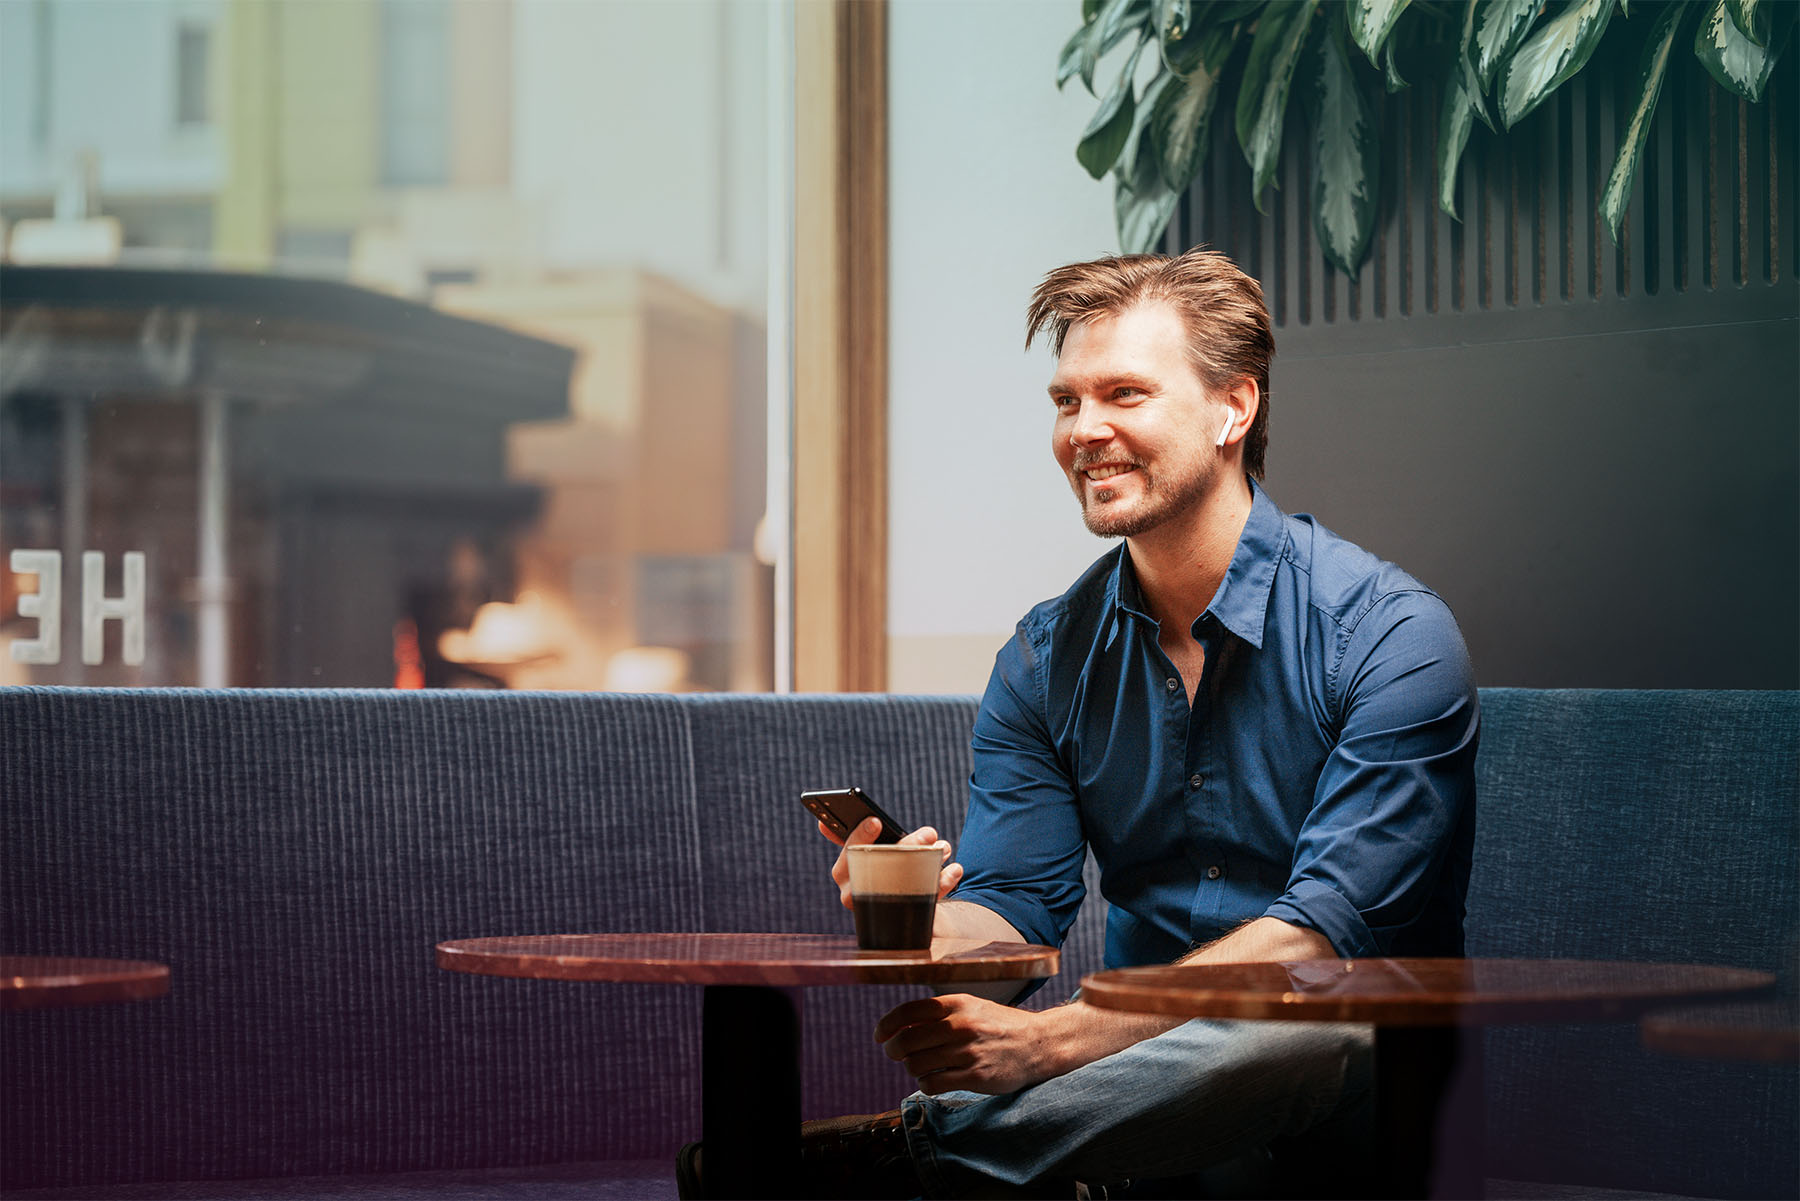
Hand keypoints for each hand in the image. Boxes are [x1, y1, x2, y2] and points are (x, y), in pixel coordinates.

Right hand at [821, 817, 962, 909]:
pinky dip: (942, 883)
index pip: (849, 851)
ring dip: (929, 863)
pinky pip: (923, 902)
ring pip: (904, 886)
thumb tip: (840, 822)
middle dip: (908, 847)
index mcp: (845, 869)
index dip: (860, 836)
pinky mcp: (902, 919)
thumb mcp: (877, 850)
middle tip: (929, 834)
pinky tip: (954, 870)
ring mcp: (878, 908)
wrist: (907, 909)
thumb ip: (862, 836)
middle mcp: (855, 892)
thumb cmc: (887, 867)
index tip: (876, 821)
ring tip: (944, 848)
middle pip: (880, 867)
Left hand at [874, 994, 1060, 1095]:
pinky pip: (933, 1083)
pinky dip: (926, 1083)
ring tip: (920, 1066)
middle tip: (894, 1054)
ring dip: (912, 1068)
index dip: (887, 1025)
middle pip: (907, 1040)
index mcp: (958, 1003)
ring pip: (917, 1064)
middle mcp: (962, 1025)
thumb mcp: (971, 1007)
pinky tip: (933, 1079)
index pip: (909, 1011)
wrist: (1038, 1044)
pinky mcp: (976, 1076)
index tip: (880, 1035)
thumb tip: (899, 1026)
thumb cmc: (998, 1026)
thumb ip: (939, 1013)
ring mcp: (969, 1052)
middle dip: (893, 1050)